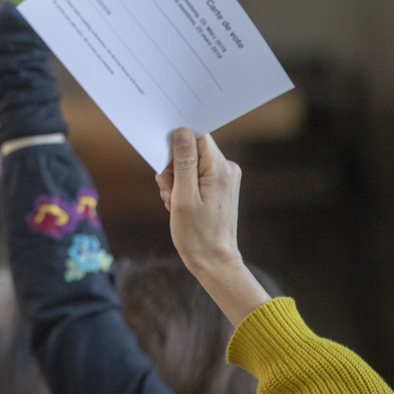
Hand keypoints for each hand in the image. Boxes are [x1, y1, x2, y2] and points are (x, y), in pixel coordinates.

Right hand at [155, 129, 269, 326]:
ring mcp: (223, 178)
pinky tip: (180, 206)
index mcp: (220, 168)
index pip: (196, 137)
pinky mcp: (219, 187)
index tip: (167, 167)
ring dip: (175, 181)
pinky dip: (182, 189)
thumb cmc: (196, 234)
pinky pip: (194, 177)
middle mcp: (226, 169)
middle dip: (173, 169)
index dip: (176, 147)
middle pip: (190, 151)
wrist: (213, 261)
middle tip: (170, 193)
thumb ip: (183, 162)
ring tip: (175, 203)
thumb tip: (181, 132)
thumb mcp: (183, 196)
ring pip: (189, 165)